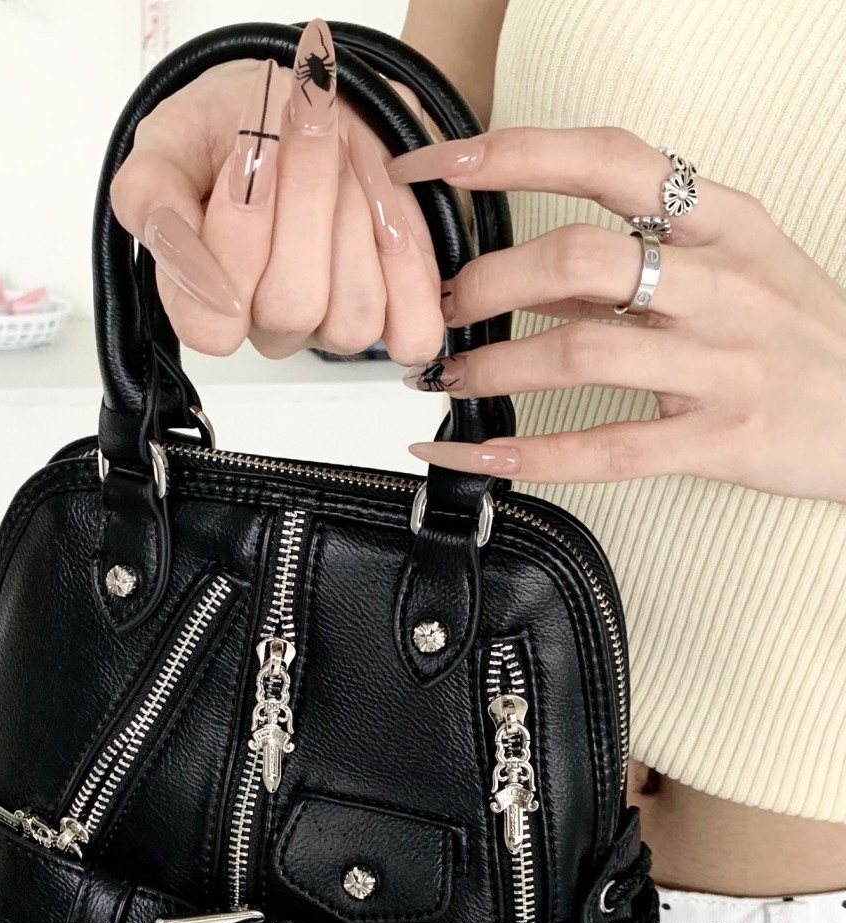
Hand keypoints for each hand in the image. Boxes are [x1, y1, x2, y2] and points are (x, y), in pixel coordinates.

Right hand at [110, 19, 442, 366]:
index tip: (248, 151)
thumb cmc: (237, 125)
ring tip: (347, 152)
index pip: (213, 323)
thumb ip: (150, 196)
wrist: (311, 100)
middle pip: (291, 304)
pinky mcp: (395, 321)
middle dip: (306, 198)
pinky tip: (388, 208)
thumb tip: (170, 240)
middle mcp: (266, 325)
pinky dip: (410, 266)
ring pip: (352, 317)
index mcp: (203, 301)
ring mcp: (331, 329)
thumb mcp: (170, 139)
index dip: (237, 240)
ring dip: (357, 216)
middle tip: (305, 120)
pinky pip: (412, 333)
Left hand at [388, 127, 845, 502]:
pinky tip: (474, 452)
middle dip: (488, 280)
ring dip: (495, 365)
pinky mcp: (721, 440)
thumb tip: (515, 270)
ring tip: (450, 376)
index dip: (510, 155)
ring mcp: (724, 364)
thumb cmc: (797, 336)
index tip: (437, 168)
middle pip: (580, 256)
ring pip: (583, 351)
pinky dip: (526, 454)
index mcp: (727, 222)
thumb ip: (630, 264)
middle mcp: (725, 283)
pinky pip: (606, 450)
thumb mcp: (735, 269)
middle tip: (442, 308)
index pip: (608, 159)